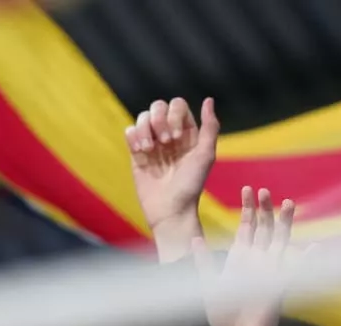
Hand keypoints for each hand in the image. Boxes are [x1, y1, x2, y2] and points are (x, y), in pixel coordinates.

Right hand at [127, 98, 218, 262]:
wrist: (170, 210)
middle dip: (159, 120)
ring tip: (149, 150)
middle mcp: (169, 134)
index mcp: (187, 133)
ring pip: (142, 117)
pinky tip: (141, 152)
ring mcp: (152, 143)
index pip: (177, 105)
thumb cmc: (191, 185)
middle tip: (166, 143)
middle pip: (158, 106)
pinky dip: (133, 136)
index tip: (177, 138)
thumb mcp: (205, 155)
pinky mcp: (136, 153)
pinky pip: (129, 130)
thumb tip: (209, 100)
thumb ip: (210, 127)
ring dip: (145, 130)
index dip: (175, 115)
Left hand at [195, 188, 299, 325]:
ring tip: (288, 203)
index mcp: (240, 258)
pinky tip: (314, 247)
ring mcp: (270, 271)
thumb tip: (195, 239)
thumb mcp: (208, 286)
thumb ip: (204, 263)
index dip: (248, 209)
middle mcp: (257, 261)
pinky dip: (305, 260)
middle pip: (264, 228)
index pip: (246, 227)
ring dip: (284, 224)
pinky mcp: (279, 286)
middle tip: (264, 191)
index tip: (247, 189)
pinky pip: (295, 271)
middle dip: (265, 209)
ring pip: (279, 241)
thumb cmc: (223, 314)